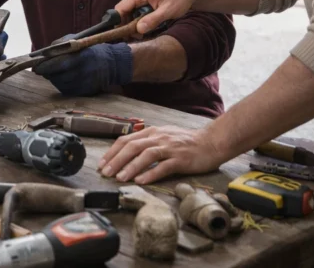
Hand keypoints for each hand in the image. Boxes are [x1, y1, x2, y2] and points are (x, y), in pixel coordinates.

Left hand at [33, 42, 132, 95]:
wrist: (111, 63)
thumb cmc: (89, 49)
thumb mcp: (76, 40)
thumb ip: (59, 44)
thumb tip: (41, 53)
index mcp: (81, 57)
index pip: (58, 64)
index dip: (44, 67)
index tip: (34, 66)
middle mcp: (83, 72)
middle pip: (57, 76)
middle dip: (46, 73)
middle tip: (40, 69)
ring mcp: (85, 84)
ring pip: (60, 84)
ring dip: (53, 79)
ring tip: (53, 72)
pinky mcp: (85, 92)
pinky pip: (67, 90)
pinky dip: (61, 84)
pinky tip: (62, 77)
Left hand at [97, 125, 227, 183]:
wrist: (211, 142)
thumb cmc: (186, 142)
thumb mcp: (163, 136)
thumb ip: (147, 142)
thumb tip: (127, 152)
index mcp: (152, 132)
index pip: (126, 140)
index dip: (112, 152)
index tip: (102, 163)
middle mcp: (158, 138)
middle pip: (132, 146)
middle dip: (116, 160)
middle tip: (105, 172)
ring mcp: (170, 148)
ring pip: (146, 155)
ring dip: (130, 167)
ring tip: (120, 178)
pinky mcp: (181, 159)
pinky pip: (163, 166)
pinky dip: (150, 173)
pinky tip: (141, 180)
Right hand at [115, 0, 198, 35]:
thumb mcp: (168, 11)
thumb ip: (153, 20)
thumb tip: (138, 29)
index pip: (120, 8)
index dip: (118, 22)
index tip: (123, 35)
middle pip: (123, 12)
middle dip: (127, 26)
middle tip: (136, 38)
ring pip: (129, 14)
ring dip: (133, 25)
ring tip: (142, 35)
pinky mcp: (143, 2)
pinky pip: (135, 13)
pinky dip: (139, 22)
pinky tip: (146, 28)